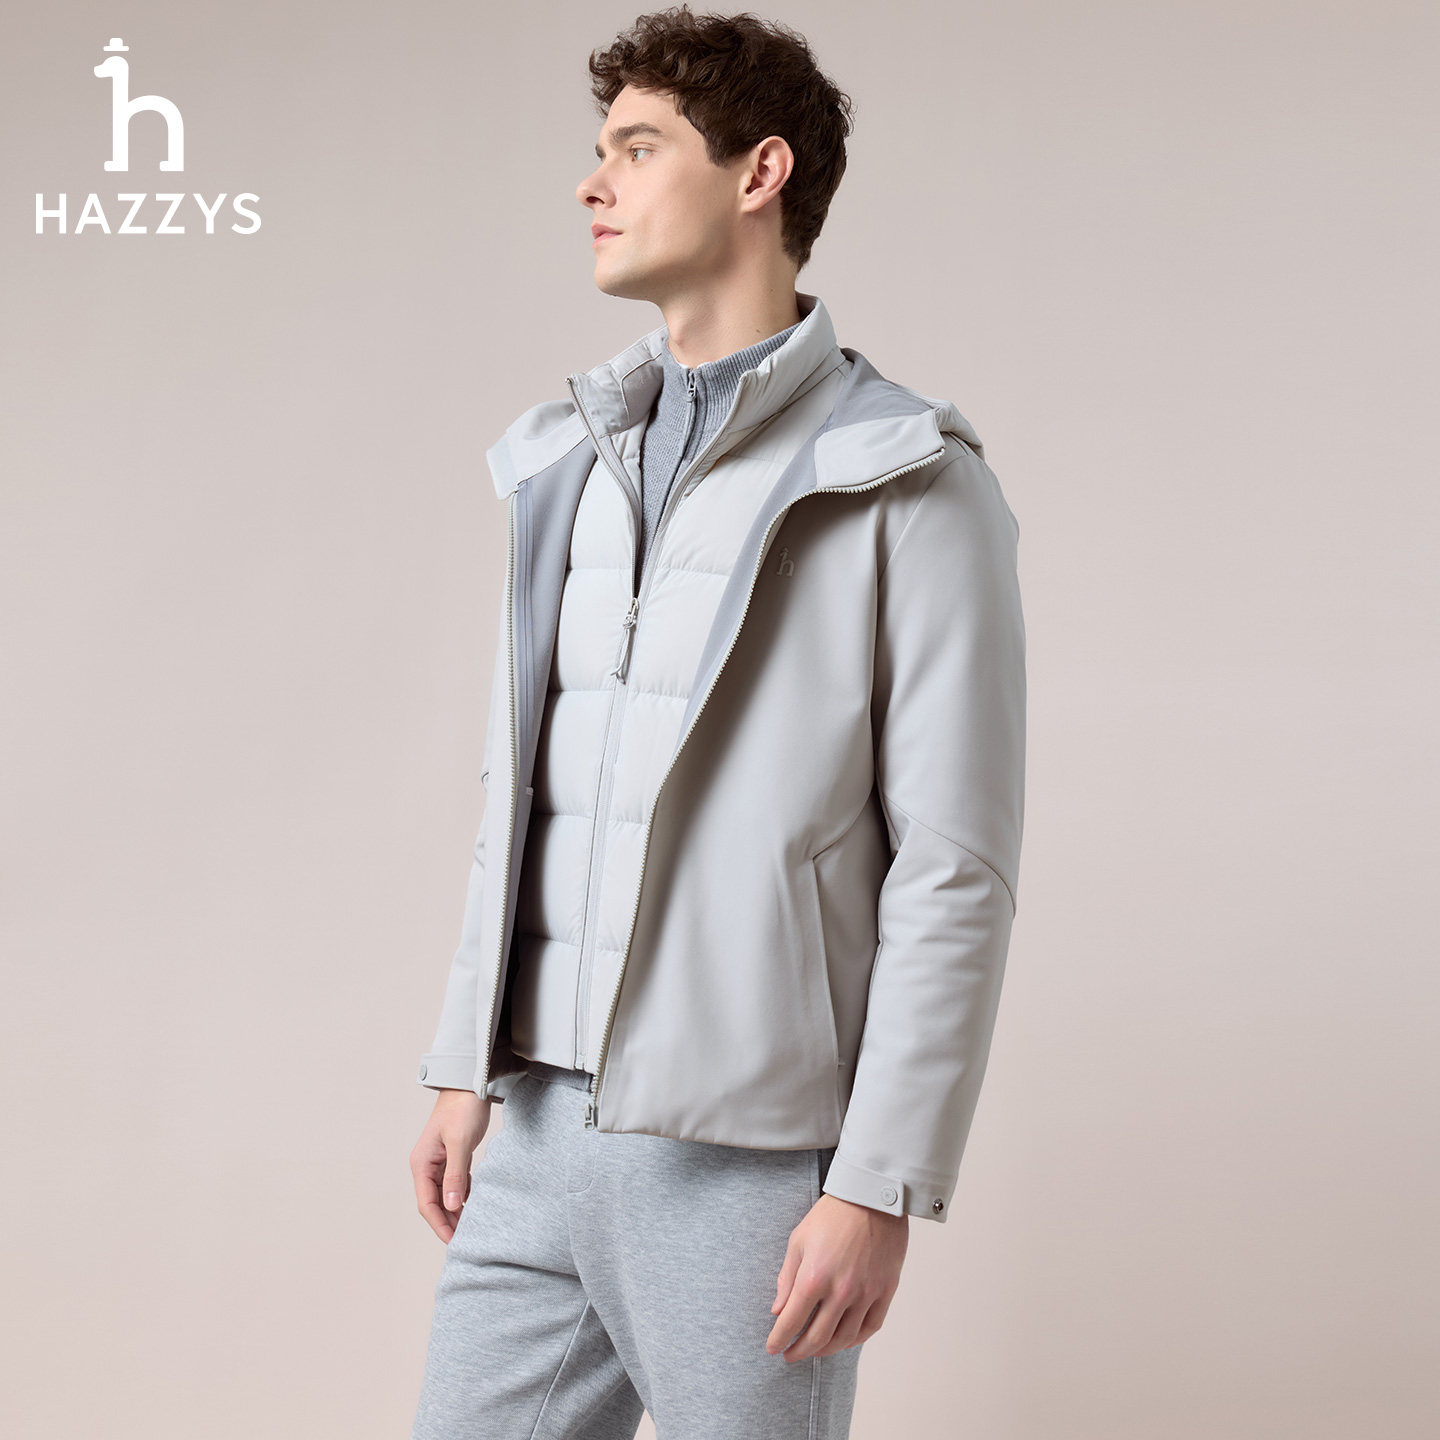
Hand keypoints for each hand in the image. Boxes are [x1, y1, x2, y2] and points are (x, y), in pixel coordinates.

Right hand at [410, 1088, 490, 1241]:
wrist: (471, 1083)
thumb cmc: (463, 1109)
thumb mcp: (459, 1142)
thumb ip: (454, 1175)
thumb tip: (451, 1206)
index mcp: (422, 1163)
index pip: (426, 1203)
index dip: (439, 1224)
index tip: (453, 1242)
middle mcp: (427, 1165)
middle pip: (434, 1203)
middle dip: (447, 1222)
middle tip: (465, 1242)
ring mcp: (440, 1162)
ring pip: (446, 1195)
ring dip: (456, 1212)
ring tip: (471, 1229)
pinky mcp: (453, 1157)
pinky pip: (456, 1184)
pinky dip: (464, 1197)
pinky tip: (475, 1207)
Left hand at [766, 1194, 907, 1359]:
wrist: (871, 1197)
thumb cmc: (831, 1215)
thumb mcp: (798, 1240)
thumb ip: (787, 1278)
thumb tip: (778, 1311)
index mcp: (814, 1277)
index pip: (791, 1322)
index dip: (779, 1339)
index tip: (772, 1348)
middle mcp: (841, 1291)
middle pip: (817, 1338)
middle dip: (799, 1351)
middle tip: (790, 1356)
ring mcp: (866, 1293)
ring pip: (844, 1338)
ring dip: (825, 1350)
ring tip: (814, 1351)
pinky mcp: (885, 1291)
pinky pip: (870, 1327)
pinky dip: (855, 1340)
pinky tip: (843, 1340)